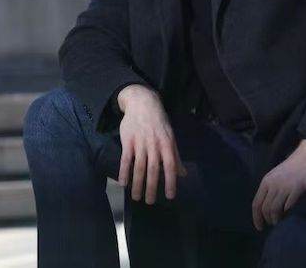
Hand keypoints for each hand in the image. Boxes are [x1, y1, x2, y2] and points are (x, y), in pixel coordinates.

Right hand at [116, 84, 186, 204]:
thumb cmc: (159, 122)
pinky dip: (124, 171)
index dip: (170, 181)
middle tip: (150, 202)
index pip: (170, 166)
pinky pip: (125, 159)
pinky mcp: (128, 141)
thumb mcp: (171, 136)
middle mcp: (154, 145)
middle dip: (151, 187)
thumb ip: (175, 156)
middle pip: (153, 169)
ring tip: (136, 197)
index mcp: (167, 144)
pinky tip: (123, 183)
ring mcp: (140, 143)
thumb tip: (182, 174)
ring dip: (137, 183)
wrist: (143, 103)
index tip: (169, 196)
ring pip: (139, 166)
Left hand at [251, 139, 305, 229]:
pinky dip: (287, 212)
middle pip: (264, 208)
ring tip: (279, 221)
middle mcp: (273, 184)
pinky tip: (289, 212)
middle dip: (266, 220)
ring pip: (274, 209)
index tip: (260, 227)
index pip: (256, 203)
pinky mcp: (297, 189)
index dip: (256, 217)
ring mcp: (285, 187)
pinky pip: (289, 206)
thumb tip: (268, 208)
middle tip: (272, 223)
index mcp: (266, 181)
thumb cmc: (294, 166)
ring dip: (276, 219)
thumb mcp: (277, 175)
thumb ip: (272, 189)